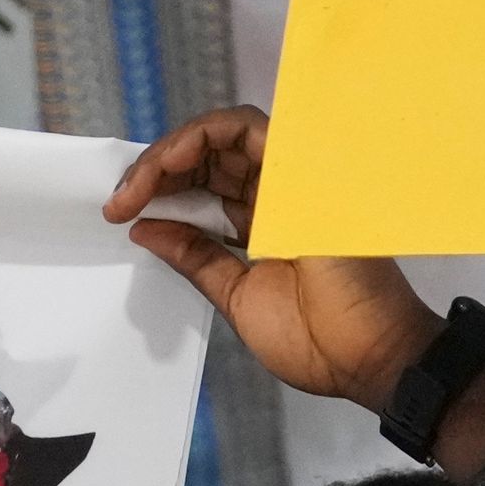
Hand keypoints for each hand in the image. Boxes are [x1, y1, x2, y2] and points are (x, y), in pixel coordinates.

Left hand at [107, 109, 438, 406]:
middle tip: (120, 199)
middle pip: (209, 154)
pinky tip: (165, 166)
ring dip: (170, 152)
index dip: (161, 189)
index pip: (207, 185)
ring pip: (222, 133)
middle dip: (156, 169)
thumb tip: (147, 229)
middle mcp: (278, 195)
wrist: (364, 356)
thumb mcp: (234, 295)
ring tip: (135, 186)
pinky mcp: (300, 169)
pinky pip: (245, 129)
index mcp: (265, 223)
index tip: (122, 212)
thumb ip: (195, 257)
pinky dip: (199, 138)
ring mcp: (291, 179)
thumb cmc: (317, 339)